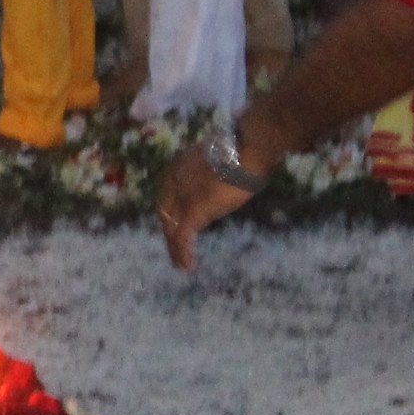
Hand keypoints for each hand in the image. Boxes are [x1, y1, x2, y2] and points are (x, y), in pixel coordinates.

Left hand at [155, 106, 277, 270]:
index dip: (172, 211)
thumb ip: (212, 173)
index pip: (168, 193)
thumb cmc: (244, 150)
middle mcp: (173, 179)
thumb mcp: (220, 160)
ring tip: (181, 264)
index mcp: (178, 164)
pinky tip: (188, 265)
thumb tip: (220, 181)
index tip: (178, 224)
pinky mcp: (193, 211)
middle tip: (176, 249)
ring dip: (175, 249)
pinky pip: (182, 237)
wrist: (248, 149)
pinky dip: (182, 253)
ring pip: (171, 228)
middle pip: (166, 212)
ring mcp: (181, 195)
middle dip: (170, 232)